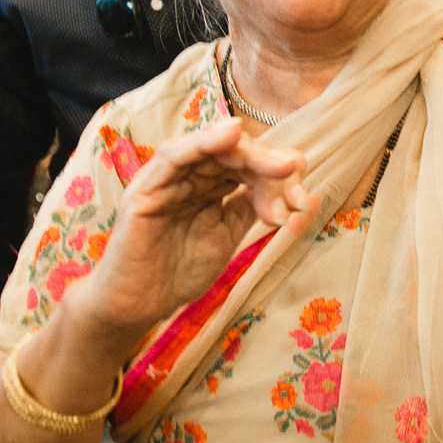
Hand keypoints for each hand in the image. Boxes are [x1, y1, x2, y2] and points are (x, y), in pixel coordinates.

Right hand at [70, 119, 315, 344]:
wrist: (140, 306)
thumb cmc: (179, 271)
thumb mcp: (226, 235)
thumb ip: (247, 207)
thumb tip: (288, 187)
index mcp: (207, 185)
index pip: (246, 167)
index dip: (277, 176)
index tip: (303, 197)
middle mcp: (187, 176)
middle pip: (232, 153)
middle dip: (269, 163)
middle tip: (296, 173)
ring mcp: (165, 179)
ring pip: (208, 149)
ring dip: (248, 152)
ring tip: (280, 163)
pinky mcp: (145, 189)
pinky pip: (174, 157)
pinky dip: (203, 142)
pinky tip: (231, 135)